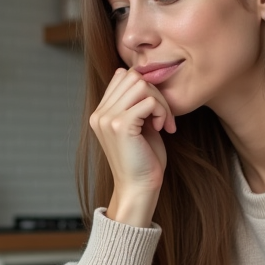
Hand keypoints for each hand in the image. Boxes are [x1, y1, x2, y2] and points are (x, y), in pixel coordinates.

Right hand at [89, 67, 175, 226]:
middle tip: (164, 117)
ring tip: (163, 123)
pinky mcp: (121, 125)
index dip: (145, 88)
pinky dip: (162, 112)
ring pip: (142, 85)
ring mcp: (108, 118)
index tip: (155, 111)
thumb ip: (136, 103)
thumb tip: (144, 77)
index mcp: (100, 113)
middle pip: (133, 76)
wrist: (139, 188)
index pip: (122, 76)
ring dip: (160, 102)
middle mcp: (99, 113)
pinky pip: (149, 101)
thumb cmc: (143, 160)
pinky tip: (163, 129)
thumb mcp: (137, 126)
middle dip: (156, 93)